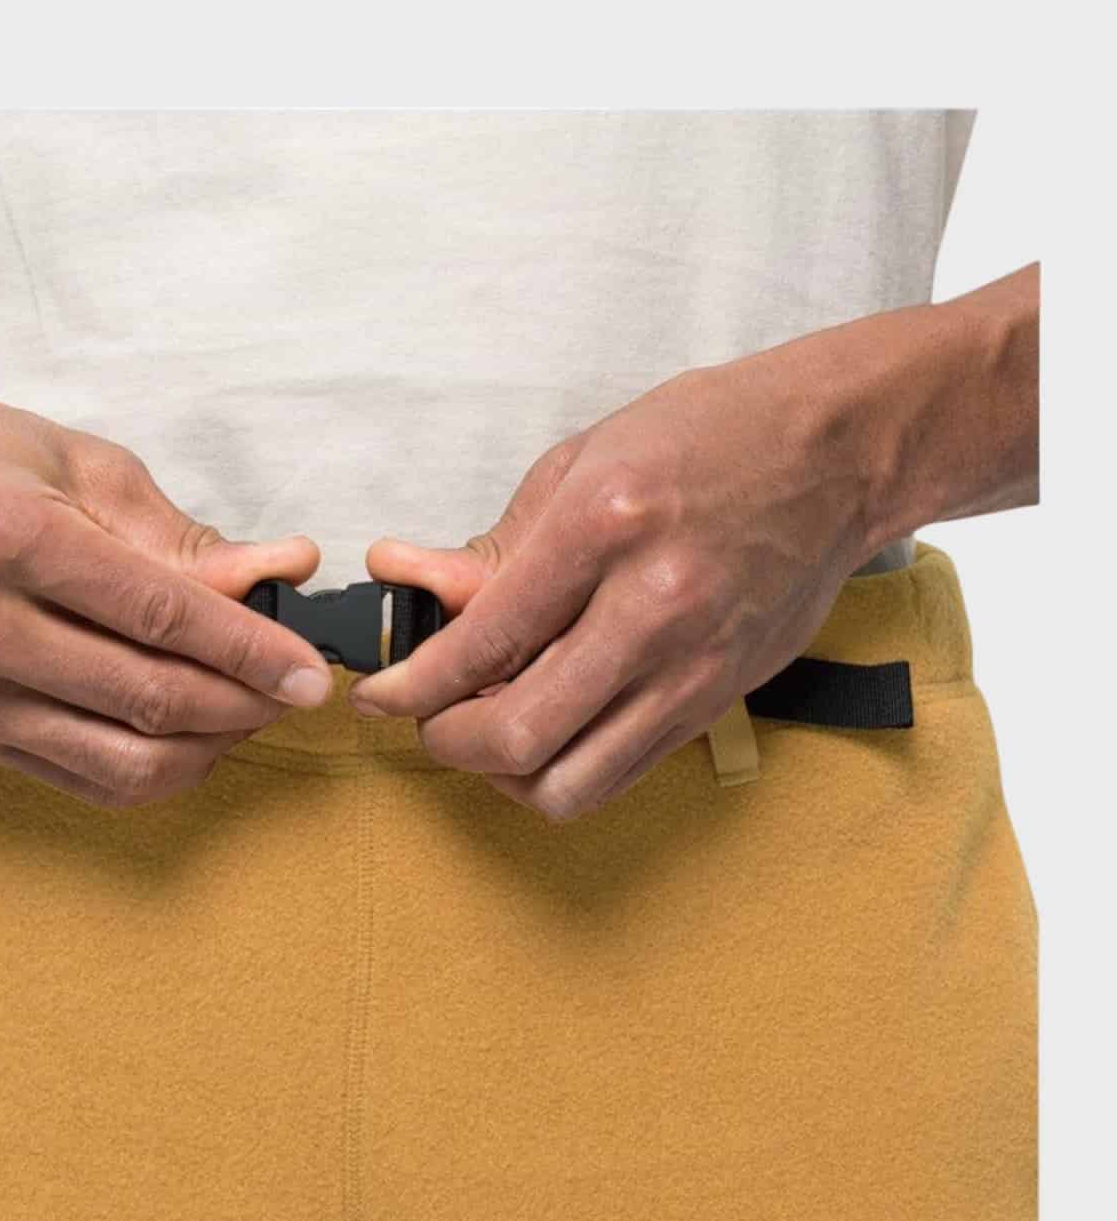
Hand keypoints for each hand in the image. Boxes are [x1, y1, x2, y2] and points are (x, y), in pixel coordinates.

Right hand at [0, 302, 336, 807]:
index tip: (313, 671)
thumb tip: (283, 575)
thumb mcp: (83, 466)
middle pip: (147, 697)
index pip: (157, 613)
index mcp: (4, 536)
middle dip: (245, 703)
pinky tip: (196, 731)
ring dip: (211, 746)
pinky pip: (91, 780)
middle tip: (298, 691)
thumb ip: (184, 535)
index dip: (250, 649)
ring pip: (126, 760)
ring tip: (252, 708)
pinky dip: (161, 768)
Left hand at [350, 347, 883, 819]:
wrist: (839, 454)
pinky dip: (567, 768)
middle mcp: (652, 609)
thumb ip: (495, 546)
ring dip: (507, 775)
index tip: (381, 695)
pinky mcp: (719, 699)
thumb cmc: (712, 438)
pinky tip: (551, 729)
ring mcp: (694, 665)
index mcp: (603, 529)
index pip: (483, 641)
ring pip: (571, 782)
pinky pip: (623, 772)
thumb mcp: (581, 462)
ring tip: (489, 733)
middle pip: (520, 735)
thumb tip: (411, 583)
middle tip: (429, 719)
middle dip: (448, 742)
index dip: (413, 686)